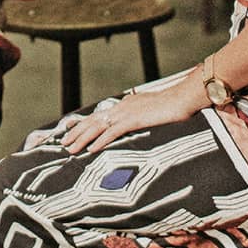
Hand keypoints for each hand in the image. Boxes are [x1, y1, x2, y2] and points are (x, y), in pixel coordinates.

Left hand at [60, 78, 209, 153]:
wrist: (182, 98)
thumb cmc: (172, 107)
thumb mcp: (152, 111)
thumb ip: (141, 117)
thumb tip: (135, 124)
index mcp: (126, 105)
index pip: (100, 115)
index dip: (85, 125)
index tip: (72, 131)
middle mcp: (122, 107)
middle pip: (94, 121)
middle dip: (77, 132)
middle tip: (64, 142)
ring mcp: (127, 113)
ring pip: (98, 127)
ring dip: (83, 138)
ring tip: (71, 148)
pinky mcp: (134, 120)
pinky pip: (113, 132)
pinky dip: (100, 141)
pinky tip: (92, 149)